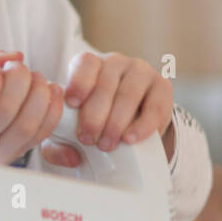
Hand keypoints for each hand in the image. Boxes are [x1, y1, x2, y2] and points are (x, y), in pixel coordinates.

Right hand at [0, 48, 67, 165]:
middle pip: (5, 111)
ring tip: (35, 77)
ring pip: (27, 124)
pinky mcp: (19, 152)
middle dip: (17, 79)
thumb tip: (14, 56)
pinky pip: (42, 132)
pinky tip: (50, 90)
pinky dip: (52, 107)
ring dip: (38, 92)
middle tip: (16, 67)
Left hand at [0, 48, 174, 167]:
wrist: (130, 128)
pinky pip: (155, 105)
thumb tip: (70, 157)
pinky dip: (143, 125)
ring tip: (107, 144)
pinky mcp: (162, 88)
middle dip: (95, 114)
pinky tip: (130, 138)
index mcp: (90, 66)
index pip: (85, 63)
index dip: (78, 81)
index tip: (71, 103)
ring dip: (117, 121)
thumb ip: (58, 144)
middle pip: (106, 83)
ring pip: (129, 93)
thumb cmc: (93, 124)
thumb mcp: (70, 133)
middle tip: (88, 138)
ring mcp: (141, 72)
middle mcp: (116, 63)